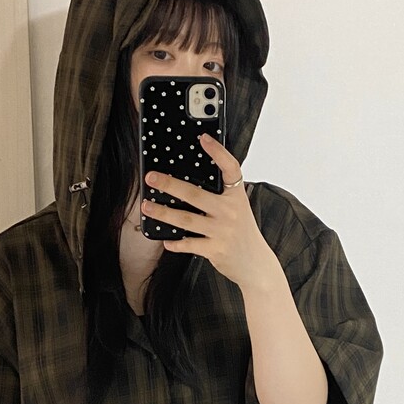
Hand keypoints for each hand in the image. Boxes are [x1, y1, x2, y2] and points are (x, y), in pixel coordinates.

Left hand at [141, 133, 277, 290]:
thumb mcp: (238, 210)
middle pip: (195, 195)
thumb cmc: (243, 234)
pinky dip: (176, 243)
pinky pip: (190, 244)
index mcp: (237, 197)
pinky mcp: (215, 250)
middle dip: (170, 185)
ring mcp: (222, 231)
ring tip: (147, 206)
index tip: (203, 139)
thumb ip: (222, 197)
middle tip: (151, 178)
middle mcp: (230, 212)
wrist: (256, 265)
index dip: (218, 152)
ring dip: (163, 213)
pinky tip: (165, 240)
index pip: (230, 169)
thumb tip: (190, 185)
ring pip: (186, 219)